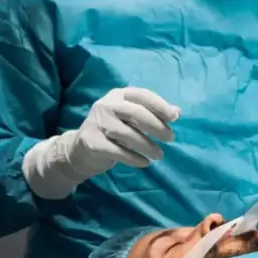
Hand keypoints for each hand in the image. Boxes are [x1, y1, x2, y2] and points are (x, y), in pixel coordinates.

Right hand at [23, 88, 180, 199]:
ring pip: (127, 134)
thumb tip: (177, 112)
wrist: (81, 149)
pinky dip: (134, 158)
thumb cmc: (114, 130)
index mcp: (118, 95)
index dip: (159, 105)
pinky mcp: (91, 142)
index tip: (174, 117)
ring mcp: (96, 123)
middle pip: (135, 113)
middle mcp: (106, 105)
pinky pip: (118, 151)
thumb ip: (153, 113)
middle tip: (170, 138)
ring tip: (159, 155)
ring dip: (147, 146)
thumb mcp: (132, 118)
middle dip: (156, 126)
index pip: (141, 95)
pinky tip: (144, 162)